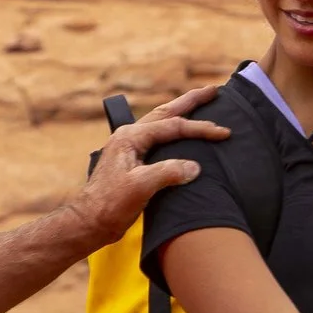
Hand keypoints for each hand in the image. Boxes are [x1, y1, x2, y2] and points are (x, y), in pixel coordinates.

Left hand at [68, 85, 231, 246]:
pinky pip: (159, 140)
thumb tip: (194, 167)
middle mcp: (130, 137)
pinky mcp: (134, 163)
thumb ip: (167, 172)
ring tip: (199, 103)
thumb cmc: (108, 204)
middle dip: (190, 101)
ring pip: (161, 123)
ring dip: (181, 112)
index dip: (200, 128)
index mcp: (130, 137)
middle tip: (213, 90)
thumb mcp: (139, 186)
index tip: (223, 133)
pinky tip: (181, 136)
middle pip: (166, 113)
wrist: (89, 222)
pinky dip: (174, 133)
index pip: (173, 126)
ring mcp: (131, 149)